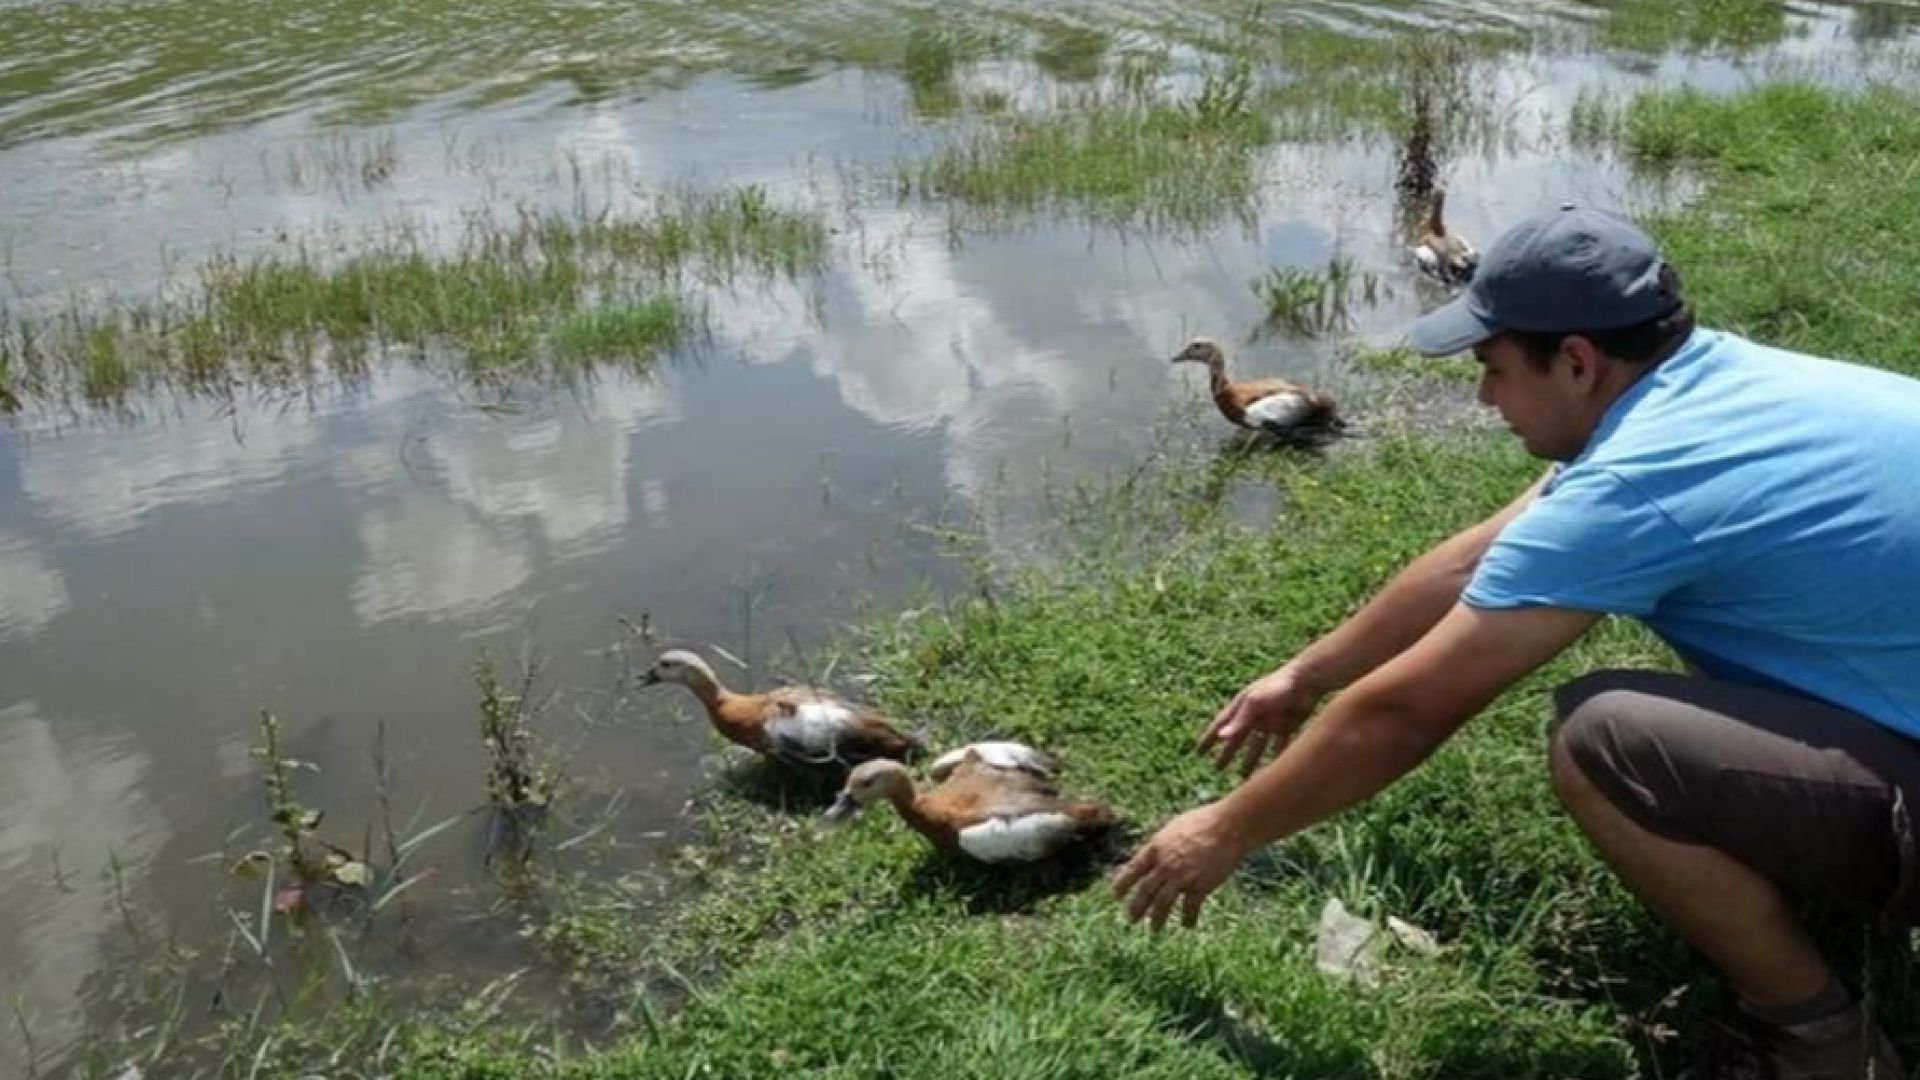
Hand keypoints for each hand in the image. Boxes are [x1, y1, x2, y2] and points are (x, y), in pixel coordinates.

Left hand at [1112, 802, 1248, 930]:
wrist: (1226, 827)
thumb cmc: (1202, 821)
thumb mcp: (1172, 827)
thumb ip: (1161, 844)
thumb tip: (1153, 854)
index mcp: (1156, 848)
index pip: (1133, 869)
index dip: (1123, 883)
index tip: (1116, 895)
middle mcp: (1165, 865)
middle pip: (1145, 890)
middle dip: (1136, 907)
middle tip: (1131, 919)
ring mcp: (1182, 877)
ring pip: (1163, 903)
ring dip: (1157, 919)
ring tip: (1154, 929)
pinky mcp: (1200, 886)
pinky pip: (1190, 908)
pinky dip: (1188, 918)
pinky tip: (1188, 925)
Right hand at [1198, 663, 1324, 775]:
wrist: (1308, 680)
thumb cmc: (1278, 686)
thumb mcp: (1255, 702)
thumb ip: (1239, 720)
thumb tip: (1220, 737)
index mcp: (1242, 706)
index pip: (1222, 725)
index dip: (1209, 738)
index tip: (1198, 752)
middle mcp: (1254, 715)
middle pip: (1238, 739)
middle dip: (1228, 754)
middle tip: (1217, 769)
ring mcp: (1270, 722)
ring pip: (1257, 746)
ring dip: (1250, 761)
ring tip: (1243, 777)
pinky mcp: (1287, 726)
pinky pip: (1278, 746)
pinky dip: (1274, 759)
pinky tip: (1272, 773)